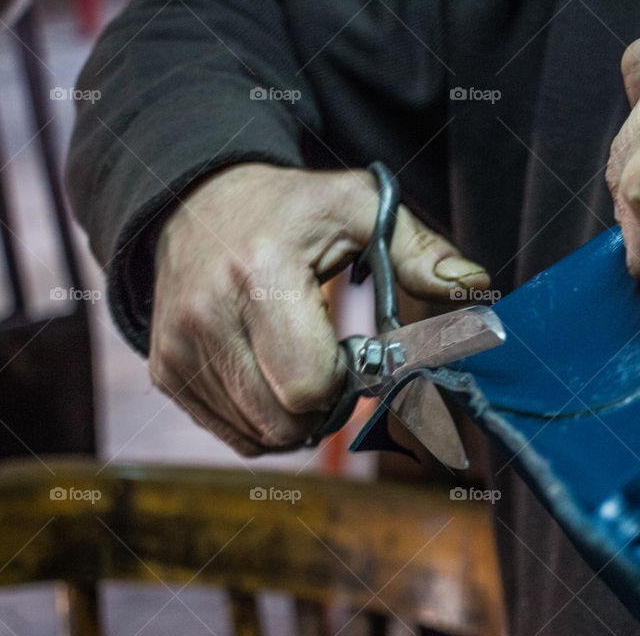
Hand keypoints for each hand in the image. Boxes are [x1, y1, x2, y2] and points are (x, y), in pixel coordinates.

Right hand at [150, 164, 489, 454]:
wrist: (195, 203)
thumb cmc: (289, 209)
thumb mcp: (359, 208)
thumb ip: (420, 251)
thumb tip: (474, 286)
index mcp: (259, 274)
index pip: (311, 384)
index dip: (347, 380)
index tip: (354, 348)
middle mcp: (206, 316)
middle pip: (286, 422)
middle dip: (326, 405)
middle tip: (333, 362)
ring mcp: (178, 349)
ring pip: (261, 436)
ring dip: (297, 415)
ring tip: (300, 361)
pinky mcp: (165, 370)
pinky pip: (233, 435)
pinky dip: (264, 420)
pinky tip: (271, 374)